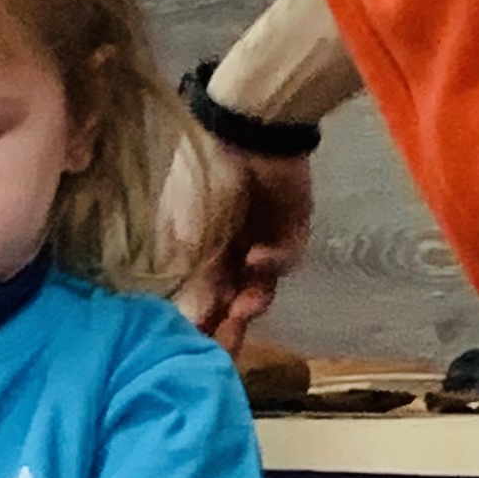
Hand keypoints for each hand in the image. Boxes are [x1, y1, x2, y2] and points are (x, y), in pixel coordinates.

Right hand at [181, 148, 316, 354]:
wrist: (248, 129)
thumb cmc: (202, 177)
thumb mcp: (187, 232)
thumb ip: (196, 278)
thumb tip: (194, 321)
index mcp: (197, 253)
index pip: (199, 300)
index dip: (200, 325)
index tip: (195, 348)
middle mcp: (229, 253)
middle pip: (232, 302)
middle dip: (231, 324)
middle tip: (228, 342)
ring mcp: (261, 243)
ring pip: (262, 287)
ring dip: (254, 298)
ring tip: (247, 304)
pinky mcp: (292, 231)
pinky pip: (286, 258)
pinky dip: (274, 262)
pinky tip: (259, 256)